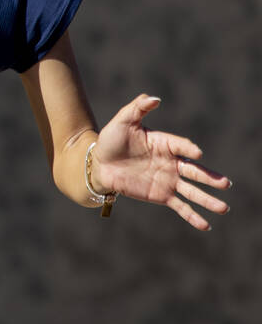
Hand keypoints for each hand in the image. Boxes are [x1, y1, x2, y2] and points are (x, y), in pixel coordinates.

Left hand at [92, 95, 230, 229]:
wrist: (98, 164)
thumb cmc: (111, 140)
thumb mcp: (122, 121)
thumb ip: (137, 108)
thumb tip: (154, 98)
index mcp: (164, 143)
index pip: (181, 145)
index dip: (188, 149)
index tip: (196, 154)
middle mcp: (170, 162)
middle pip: (194, 171)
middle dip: (210, 178)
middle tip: (225, 184)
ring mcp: (167, 180)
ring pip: (192, 191)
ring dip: (207, 200)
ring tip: (224, 208)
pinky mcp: (160, 195)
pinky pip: (180, 206)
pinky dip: (192, 216)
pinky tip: (205, 225)